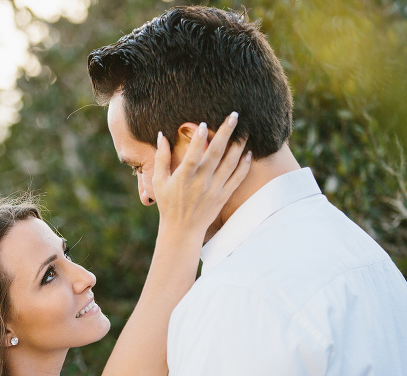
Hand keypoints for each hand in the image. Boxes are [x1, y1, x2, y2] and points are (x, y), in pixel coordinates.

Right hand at [152, 112, 250, 238]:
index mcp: (183, 178)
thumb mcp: (159, 182)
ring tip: (244, 130)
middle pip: (216, 153)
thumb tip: (161, 135)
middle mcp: (200, 182)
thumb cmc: (168, 204)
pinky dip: (244, 165)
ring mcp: (214, 189)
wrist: (182, 230)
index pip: (193, 155)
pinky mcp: (223, 196)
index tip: (204, 124)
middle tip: (234, 115)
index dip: (198, 140)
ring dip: (238, 145)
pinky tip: (247, 153)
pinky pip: (237, 178)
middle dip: (226, 132)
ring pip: (230, 164)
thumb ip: (161, 158)